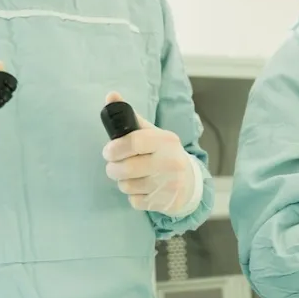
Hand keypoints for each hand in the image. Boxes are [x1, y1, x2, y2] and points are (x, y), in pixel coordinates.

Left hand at [102, 92, 197, 215]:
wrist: (189, 181)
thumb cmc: (163, 153)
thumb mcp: (152, 133)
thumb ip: (130, 117)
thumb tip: (110, 95)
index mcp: (166, 140)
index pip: (134, 142)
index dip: (114, 148)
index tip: (108, 151)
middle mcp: (171, 162)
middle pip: (126, 169)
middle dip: (113, 169)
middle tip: (114, 166)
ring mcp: (169, 184)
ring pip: (127, 186)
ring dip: (123, 182)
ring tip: (131, 176)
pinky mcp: (166, 202)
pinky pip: (134, 201)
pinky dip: (133, 196)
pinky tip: (142, 188)